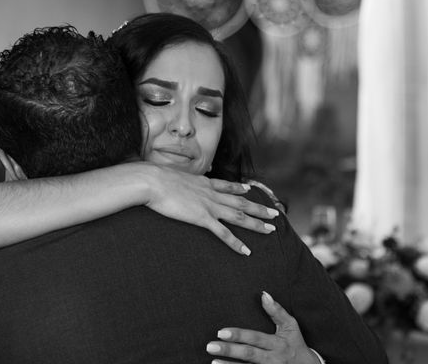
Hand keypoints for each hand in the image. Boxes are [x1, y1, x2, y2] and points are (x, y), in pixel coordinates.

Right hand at [145, 165, 278, 255]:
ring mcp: (209, 206)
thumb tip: (169, 179)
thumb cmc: (155, 179)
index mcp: (203, 183)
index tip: (249, 189)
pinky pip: (223, 233)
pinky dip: (236, 243)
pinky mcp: (202, 218)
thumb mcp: (170, 176)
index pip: (226, 186)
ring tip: (271, 230)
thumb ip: (175, 180)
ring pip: (239, 216)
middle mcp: (211, 194)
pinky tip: (246, 251)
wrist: (153, 181)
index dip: (239, 189)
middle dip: (259, 208)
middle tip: (275, 213)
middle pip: (241, 202)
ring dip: (257, 224)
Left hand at [206, 291, 320, 363]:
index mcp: (277, 343)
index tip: (221, 332)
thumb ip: (277, 311)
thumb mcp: (290, 327)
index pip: (255, 338)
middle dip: (229, 350)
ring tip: (213, 362)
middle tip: (210, 346)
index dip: (238, 335)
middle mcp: (272, 359)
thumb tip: (263, 294)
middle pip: (249, 354)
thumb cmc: (296, 344)